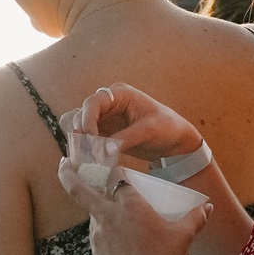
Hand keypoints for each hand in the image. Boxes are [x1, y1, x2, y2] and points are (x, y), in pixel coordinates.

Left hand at [57, 153, 210, 254]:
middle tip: (63, 164)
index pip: (116, 177)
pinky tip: (122, 248)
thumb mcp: (184, 234)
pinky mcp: (95, 254)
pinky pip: (98, 239)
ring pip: (93, 216)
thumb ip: (195, 217)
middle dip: (67, 174)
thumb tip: (207, 207)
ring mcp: (98, 236)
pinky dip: (106, 237)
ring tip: (120, 225)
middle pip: (80, 189)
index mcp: (129, 203)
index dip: (116, 173)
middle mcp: (108, 215)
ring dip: (101, 214)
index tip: (117, 171)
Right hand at [67, 83, 202, 164]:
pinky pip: (86, 139)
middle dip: (81, 133)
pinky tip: (90, 160)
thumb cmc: (167, 127)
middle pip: (80, 115)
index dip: (87, 120)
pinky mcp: (104, 132)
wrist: (175, 140)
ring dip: (79, 141)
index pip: (93, 103)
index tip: (91, 139)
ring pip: (78, 126)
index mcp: (119, 94)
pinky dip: (84, 148)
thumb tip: (103, 150)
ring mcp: (104, 118)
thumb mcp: (150, 130)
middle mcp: (108, 103)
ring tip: (87, 158)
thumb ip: (126, 138)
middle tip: (88, 153)